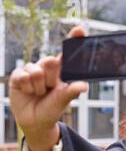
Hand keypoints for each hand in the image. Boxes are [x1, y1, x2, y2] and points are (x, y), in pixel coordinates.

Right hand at [8, 26, 87, 150]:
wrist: (35, 121)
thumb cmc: (52, 110)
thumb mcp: (63, 101)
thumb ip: (71, 91)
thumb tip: (83, 86)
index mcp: (61, 71)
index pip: (67, 53)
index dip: (73, 39)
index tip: (80, 29)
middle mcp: (47, 68)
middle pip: (50, 61)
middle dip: (51, 79)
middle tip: (49, 90)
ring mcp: (32, 70)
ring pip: (36, 71)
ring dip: (38, 87)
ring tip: (39, 93)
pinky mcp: (19, 75)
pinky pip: (23, 76)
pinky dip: (27, 87)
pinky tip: (27, 92)